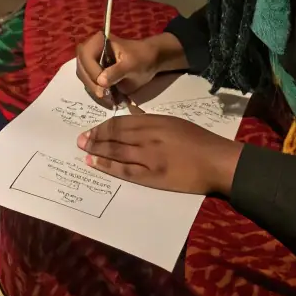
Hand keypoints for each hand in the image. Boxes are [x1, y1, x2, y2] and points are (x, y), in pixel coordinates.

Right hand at [75, 30, 184, 104]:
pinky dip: (97, 91)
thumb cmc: (142, 57)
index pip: (86, 56)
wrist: (149, 60)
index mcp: (99, 41)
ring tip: (108, 98)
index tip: (103, 86)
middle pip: (81, 67)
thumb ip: (116, 72)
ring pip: (83, 77)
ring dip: (94, 89)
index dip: (92, 71)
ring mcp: (91, 61)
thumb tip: (100, 82)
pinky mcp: (94, 71)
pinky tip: (108, 98)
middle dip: (92, 83)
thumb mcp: (131, 64)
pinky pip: (89, 82)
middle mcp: (91, 49)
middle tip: (104, 95)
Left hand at [78, 115, 241, 195]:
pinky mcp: (152, 176)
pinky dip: (108, 167)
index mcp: (154, 121)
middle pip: (115, 136)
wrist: (216, 161)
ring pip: (116, 152)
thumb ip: (153, 122)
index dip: (103, 126)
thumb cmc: (199, 140)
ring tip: (83, 150)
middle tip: (80, 140)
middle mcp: (148, 137)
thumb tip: (133, 119)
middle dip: (95, 138)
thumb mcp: (175, 122)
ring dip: (97, 151)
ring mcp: (149, 157)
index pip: (121, 122)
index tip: (92, 129)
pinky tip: (95, 164)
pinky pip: (125, 170)